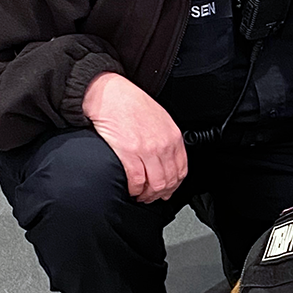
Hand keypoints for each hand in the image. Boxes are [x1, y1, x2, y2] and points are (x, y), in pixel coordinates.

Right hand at [82, 72, 186, 202]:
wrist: (111, 94)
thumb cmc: (132, 104)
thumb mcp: (160, 119)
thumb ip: (166, 140)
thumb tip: (166, 161)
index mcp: (173, 137)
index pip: (181, 170)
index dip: (175, 185)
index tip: (168, 190)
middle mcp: (163, 145)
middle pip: (169, 180)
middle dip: (161, 194)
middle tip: (152, 198)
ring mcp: (146, 150)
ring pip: (155, 184)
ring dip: (148, 195)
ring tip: (141, 196)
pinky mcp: (128, 153)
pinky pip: (136, 180)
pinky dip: (135, 190)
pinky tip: (131, 190)